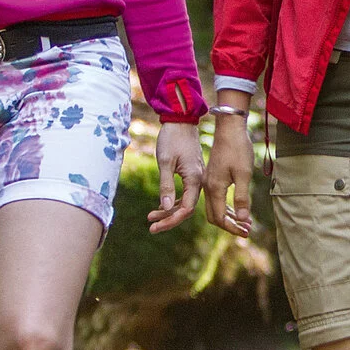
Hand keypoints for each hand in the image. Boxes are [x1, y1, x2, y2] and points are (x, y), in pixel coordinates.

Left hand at [147, 118, 204, 233]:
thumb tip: (166, 207)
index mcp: (195, 179)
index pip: (186, 208)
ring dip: (169, 211)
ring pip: (184, 202)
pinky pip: (185, 194)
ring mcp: (196, 178)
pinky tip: (161, 206)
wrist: (180, 120)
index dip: (172, 219)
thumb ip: (166, 185)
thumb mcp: (165, 162)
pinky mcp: (192, 174)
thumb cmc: (172, 138)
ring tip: (151, 219)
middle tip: (151, 228)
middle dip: (169, 219)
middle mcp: (199, 181)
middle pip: (186, 209)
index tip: (156, 226)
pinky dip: (173, 202)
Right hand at [203, 109, 255, 237]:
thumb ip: (242, 198)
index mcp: (214, 188)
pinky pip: (216, 198)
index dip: (232, 228)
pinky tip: (238, 209)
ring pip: (215, 208)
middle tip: (246, 231)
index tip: (246, 233)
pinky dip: (226, 207)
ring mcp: (208, 182)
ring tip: (246, 223)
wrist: (229, 128)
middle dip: (229, 226)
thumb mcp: (243, 174)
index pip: (220, 218)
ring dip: (229, 217)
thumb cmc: (238, 149)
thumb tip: (242, 220)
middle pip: (214, 216)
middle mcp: (207, 187)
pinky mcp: (211, 177)